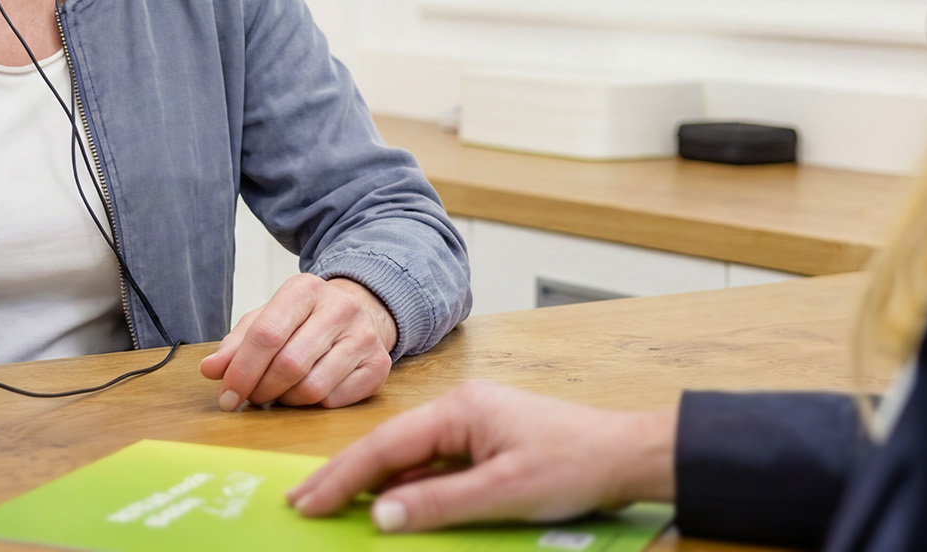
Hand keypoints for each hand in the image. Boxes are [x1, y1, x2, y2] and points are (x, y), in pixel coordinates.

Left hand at [199, 273, 396, 409]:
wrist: (361, 313)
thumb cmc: (303, 320)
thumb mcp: (268, 319)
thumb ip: (236, 344)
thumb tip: (210, 369)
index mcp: (305, 289)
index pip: (266, 334)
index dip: (241, 371)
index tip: (226, 397)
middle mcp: (339, 308)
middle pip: (288, 364)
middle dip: (262, 389)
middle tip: (252, 397)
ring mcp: (363, 337)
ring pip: (312, 388)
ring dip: (286, 399)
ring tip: (281, 391)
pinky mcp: (378, 365)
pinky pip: (334, 401)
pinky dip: (312, 405)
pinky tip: (307, 392)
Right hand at [286, 381, 675, 532]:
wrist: (626, 456)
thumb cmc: (573, 466)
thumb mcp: (502, 493)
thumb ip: (437, 504)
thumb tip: (380, 515)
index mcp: (460, 409)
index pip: (386, 446)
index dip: (343, 477)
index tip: (308, 502)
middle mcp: (461, 409)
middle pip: (390, 447)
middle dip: (344, 475)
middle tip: (301, 502)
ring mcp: (474, 426)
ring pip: (410, 458)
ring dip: (373, 483)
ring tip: (331, 504)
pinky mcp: (487, 444)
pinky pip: (435, 467)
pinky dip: (406, 487)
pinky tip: (387, 506)